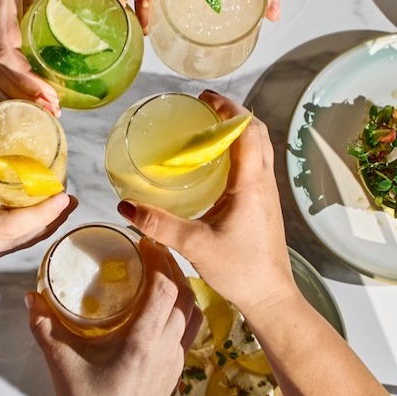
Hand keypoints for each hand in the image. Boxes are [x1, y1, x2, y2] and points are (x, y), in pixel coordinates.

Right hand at [0, 117, 75, 295]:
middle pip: (18, 241)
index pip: (14, 226)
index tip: (65, 193)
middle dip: (48, 220)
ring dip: (33, 228)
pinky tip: (20, 211)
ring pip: (8, 248)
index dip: (45, 212)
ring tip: (54, 204)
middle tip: (69, 196)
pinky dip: (12, 231)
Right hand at [27, 237, 196, 395]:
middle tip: (152, 249)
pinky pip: (188, 330)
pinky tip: (162, 306)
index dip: (160, 259)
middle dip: (172, 265)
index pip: (166, 288)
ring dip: (182, 287)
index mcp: (142, 343)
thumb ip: (45, 328)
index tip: (145, 241)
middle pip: (185, 294)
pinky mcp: (176, 372)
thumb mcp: (61, 365)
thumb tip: (31, 298)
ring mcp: (175, 361)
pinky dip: (181, 309)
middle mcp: (166, 349)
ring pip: (192, 312)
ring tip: (161, 272)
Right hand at [115, 91, 294, 314]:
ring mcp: (268, 193)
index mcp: (251, 183)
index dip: (227, 108)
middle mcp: (264, 182)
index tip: (204, 98)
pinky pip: (256, 165)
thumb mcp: (195, 245)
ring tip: (207, 130)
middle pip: (257, 133)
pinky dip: (239, 152)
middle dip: (232, 115)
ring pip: (259, 148)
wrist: (271, 297)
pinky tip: (215, 165)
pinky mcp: (265, 205)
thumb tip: (125, 206)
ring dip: (238, 132)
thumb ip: (159, 225)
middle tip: (203, 109)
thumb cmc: (240, 270)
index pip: (246, 130)